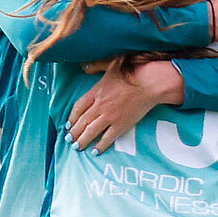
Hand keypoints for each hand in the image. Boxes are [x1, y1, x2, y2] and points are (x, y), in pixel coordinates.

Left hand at [69, 60, 184, 152]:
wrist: (149, 84)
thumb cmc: (132, 72)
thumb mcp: (111, 65)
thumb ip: (96, 66)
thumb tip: (85, 66)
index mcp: (96, 91)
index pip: (78, 107)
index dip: (72, 117)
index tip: (68, 124)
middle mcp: (100, 105)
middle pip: (82, 121)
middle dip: (74, 132)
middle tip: (69, 140)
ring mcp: (110, 116)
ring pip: (91, 131)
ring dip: (82, 141)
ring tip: (77, 147)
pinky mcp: (121, 125)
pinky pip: (107, 138)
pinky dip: (100, 146)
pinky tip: (95, 151)